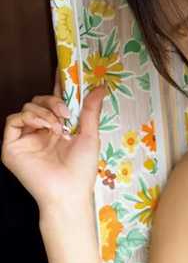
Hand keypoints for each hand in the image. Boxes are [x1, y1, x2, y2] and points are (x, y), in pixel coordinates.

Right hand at [1, 67, 106, 210]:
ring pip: (27, 108)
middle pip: (39, 102)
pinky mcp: (12, 146)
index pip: (54, 104)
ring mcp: (26, 139)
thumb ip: (90, 110)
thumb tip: (100, 88)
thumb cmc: (81, 170)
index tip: (64, 71)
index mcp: (58, 130)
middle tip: (65, 113)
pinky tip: (44, 127)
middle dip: (52, 101)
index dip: (57, 87)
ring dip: (44, 112)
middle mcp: (40, 133)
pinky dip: (29, 117)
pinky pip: (13, 120)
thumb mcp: (89, 135)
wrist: (69, 191)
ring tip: (57, 127)